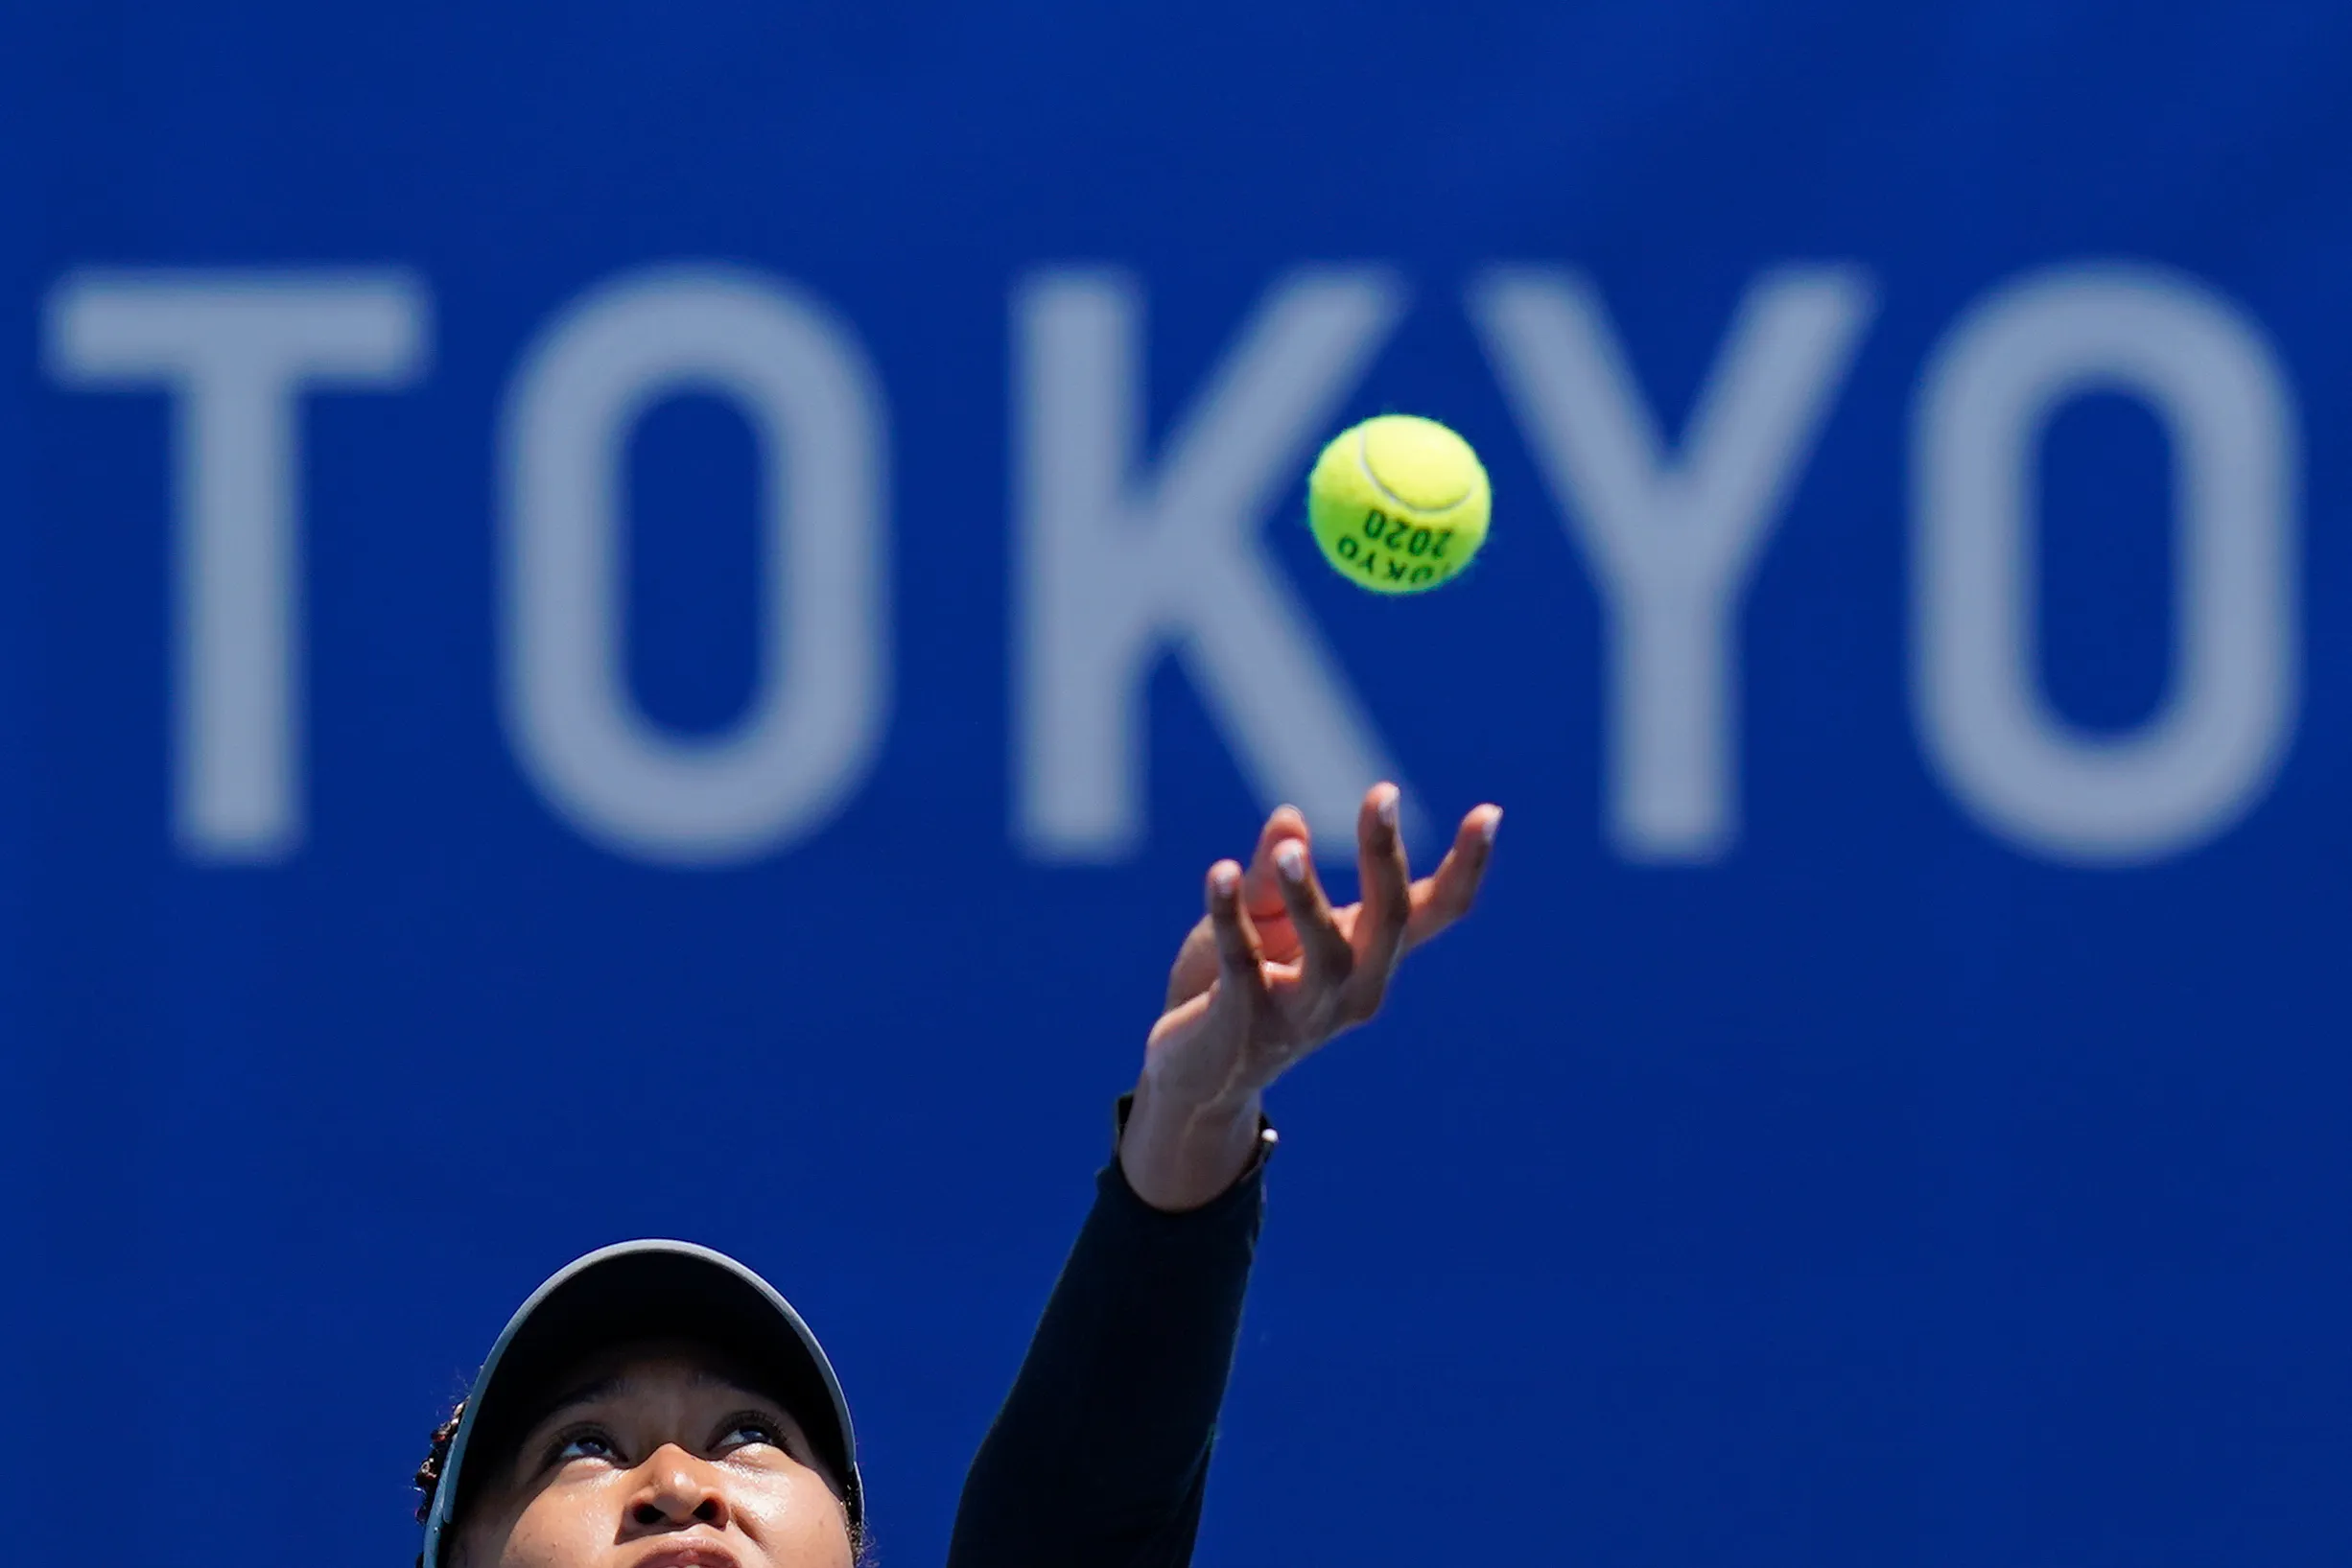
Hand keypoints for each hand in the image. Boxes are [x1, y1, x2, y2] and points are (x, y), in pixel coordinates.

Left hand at [1118, 782, 1501, 1210]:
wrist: (1198, 1074)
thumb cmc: (1239, 982)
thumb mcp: (1263, 917)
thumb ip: (1274, 870)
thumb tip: (1289, 818)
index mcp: (1371, 955)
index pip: (1434, 911)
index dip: (1467, 866)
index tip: (1488, 812)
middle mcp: (1354, 988)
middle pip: (1388, 921)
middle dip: (1385, 857)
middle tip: (1383, 795)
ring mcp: (1305, 1012)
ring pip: (1326, 954)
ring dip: (1307, 897)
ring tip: (1289, 850)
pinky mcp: (1249, 1023)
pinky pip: (1243, 962)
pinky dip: (1231, 916)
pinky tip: (1220, 873)